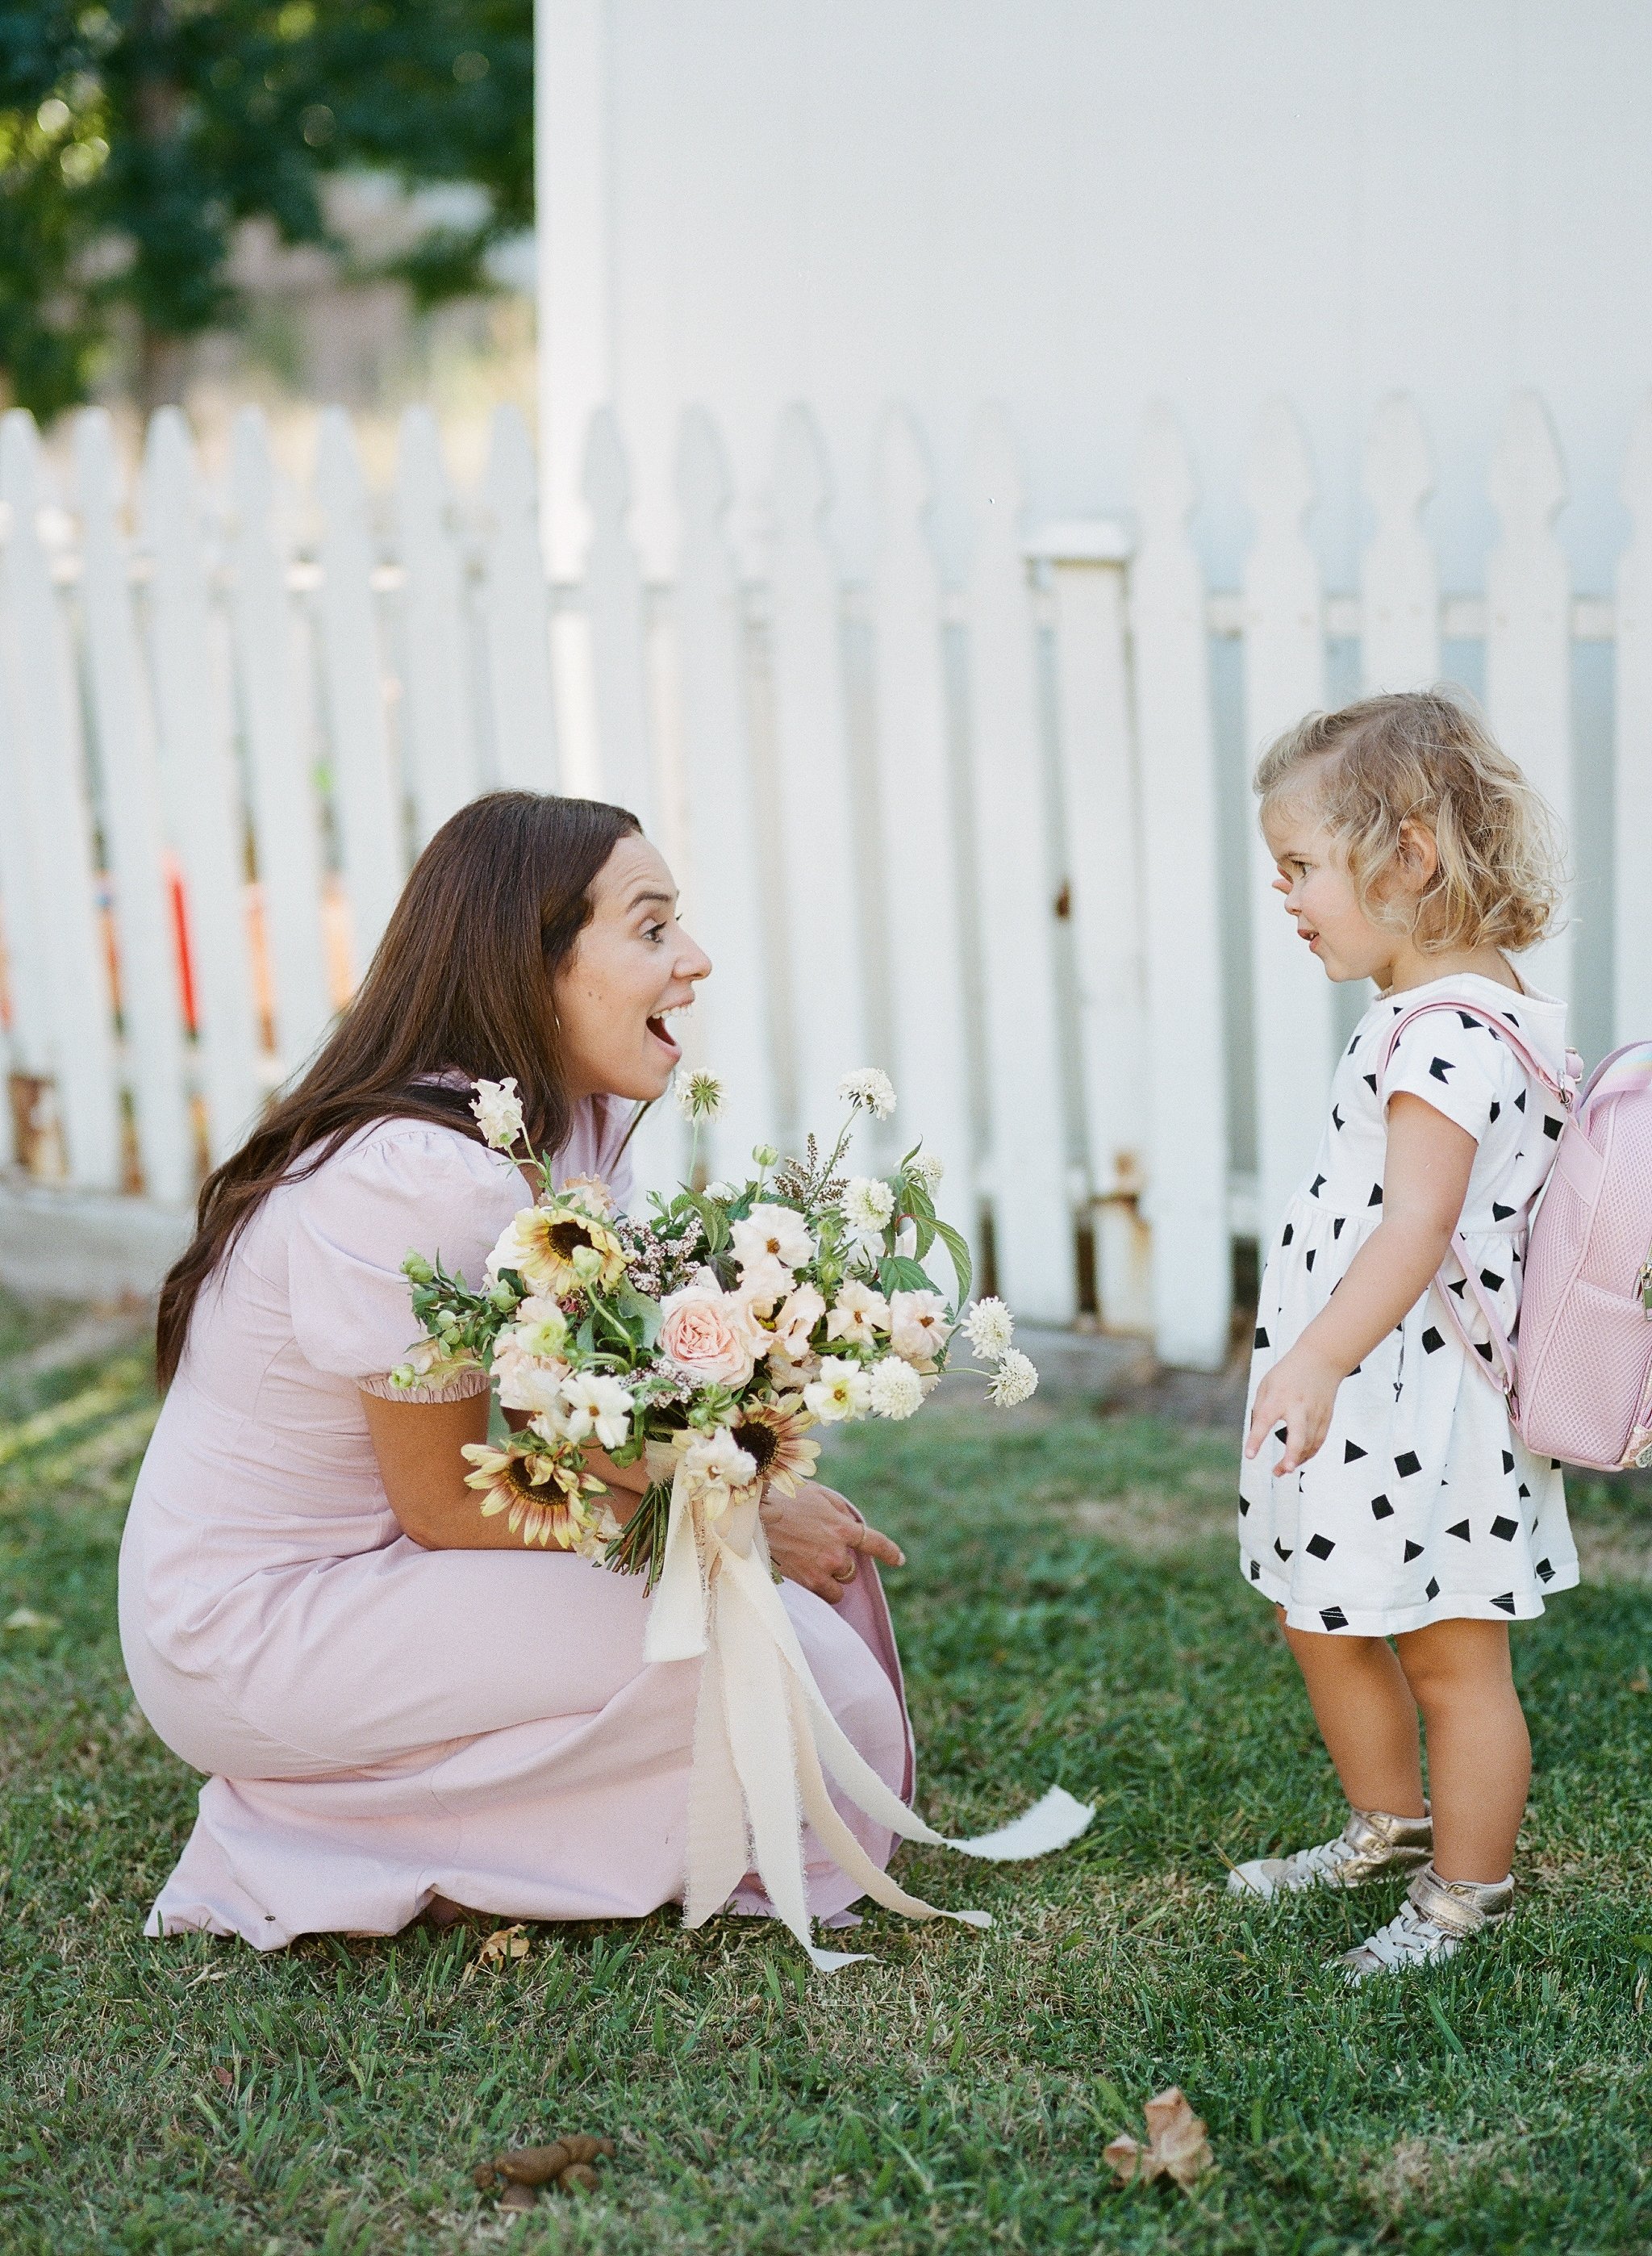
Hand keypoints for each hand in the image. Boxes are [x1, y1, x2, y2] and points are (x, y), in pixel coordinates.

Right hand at [759, 1478, 904, 1603]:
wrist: (754, 1517)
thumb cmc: (783, 1499)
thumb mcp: (817, 1494)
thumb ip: (839, 1509)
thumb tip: (850, 1523)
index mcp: (842, 1526)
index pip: (875, 1542)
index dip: (889, 1552)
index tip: (899, 1560)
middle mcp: (837, 1551)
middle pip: (852, 1568)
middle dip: (841, 1561)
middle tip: (820, 1552)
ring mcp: (823, 1568)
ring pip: (841, 1584)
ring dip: (832, 1577)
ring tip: (811, 1566)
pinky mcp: (808, 1581)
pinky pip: (826, 1595)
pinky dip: (821, 1589)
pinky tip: (806, 1577)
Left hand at [1245, 1345, 1342, 1474]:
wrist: (1321, 1359)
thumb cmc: (1289, 1372)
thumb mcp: (1266, 1385)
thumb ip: (1260, 1409)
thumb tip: (1256, 1433)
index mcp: (1279, 1397)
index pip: (1264, 1421)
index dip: (1256, 1440)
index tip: (1249, 1455)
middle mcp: (1298, 1406)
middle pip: (1298, 1435)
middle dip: (1292, 1455)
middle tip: (1285, 1469)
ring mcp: (1315, 1413)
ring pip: (1309, 1444)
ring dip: (1296, 1460)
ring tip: (1282, 1470)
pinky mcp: (1326, 1418)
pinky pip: (1318, 1442)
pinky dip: (1308, 1454)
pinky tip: (1298, 1460)